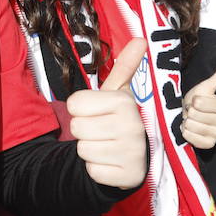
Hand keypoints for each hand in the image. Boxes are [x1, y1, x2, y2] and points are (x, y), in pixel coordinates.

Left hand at [67, 38, 148, 188]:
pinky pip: (92, 171)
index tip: (97, 113)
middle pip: (77, 127)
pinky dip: (97, 169)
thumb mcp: (118, 93)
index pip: (75, 103)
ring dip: (90, 151)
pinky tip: (110, 163)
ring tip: (106, 146)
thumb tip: (140, 39)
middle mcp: (133, 126)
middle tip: (102, 132)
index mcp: (125, 102)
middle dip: (84, 131)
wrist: (132, 158)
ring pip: (82, 150)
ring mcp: (132, 153)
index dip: (81, 110)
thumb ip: (125, 67)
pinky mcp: (128, 177)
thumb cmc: (117, 120)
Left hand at [180, 61, 215, 148]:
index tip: (196, 101)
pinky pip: (191, 138)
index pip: (201, 103)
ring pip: (192, 126)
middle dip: (189, 111)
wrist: (190, 116)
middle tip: (193, 111)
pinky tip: (190, 129)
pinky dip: (186, 133)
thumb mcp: (206, 87)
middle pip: (195, 114)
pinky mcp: (209, 145)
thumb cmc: (197, 100)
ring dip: (187, 122)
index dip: (194, 101)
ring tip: (192, 120)